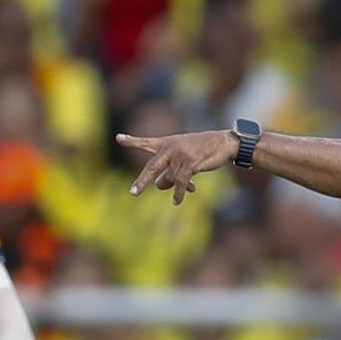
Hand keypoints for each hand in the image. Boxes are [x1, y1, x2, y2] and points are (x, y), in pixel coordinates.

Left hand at [116, 130, 239, 204]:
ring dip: (175, 187)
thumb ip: (168, 171)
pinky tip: (176, 201)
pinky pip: (181, 182)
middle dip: (143, 181)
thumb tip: (158, 186)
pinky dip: (179, 193)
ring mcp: (180, 155)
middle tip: (133, 193)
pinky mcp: (191, 162)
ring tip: (183, 193)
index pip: (146, 142)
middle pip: (152, 167)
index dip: (132, 141)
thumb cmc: (201, 150)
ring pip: (171, 178)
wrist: (222, 143)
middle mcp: (170, 147)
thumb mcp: (182, 157)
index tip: (118, 138)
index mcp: (166, 143)